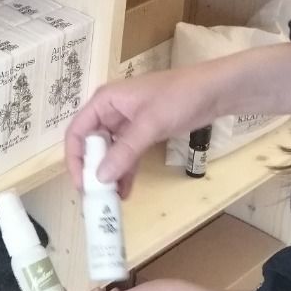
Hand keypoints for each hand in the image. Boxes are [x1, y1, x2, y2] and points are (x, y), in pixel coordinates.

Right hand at [65, 64, 223, 195]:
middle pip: (91, 144)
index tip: (82, 183)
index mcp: (105, 101)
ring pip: (110, 152)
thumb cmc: (179, 97)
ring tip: (111, 199)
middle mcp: (111, 111)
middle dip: (93, 169)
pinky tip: (126, 191)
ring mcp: (127, 122)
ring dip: (109, 174)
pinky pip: (127, 155)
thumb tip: (101, 177)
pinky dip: (125, 171)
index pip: (77, 132)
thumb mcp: (150, 124)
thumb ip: (125, 151)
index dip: (75, 158)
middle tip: (97, 196)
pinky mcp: (143, 132)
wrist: (215, 90)